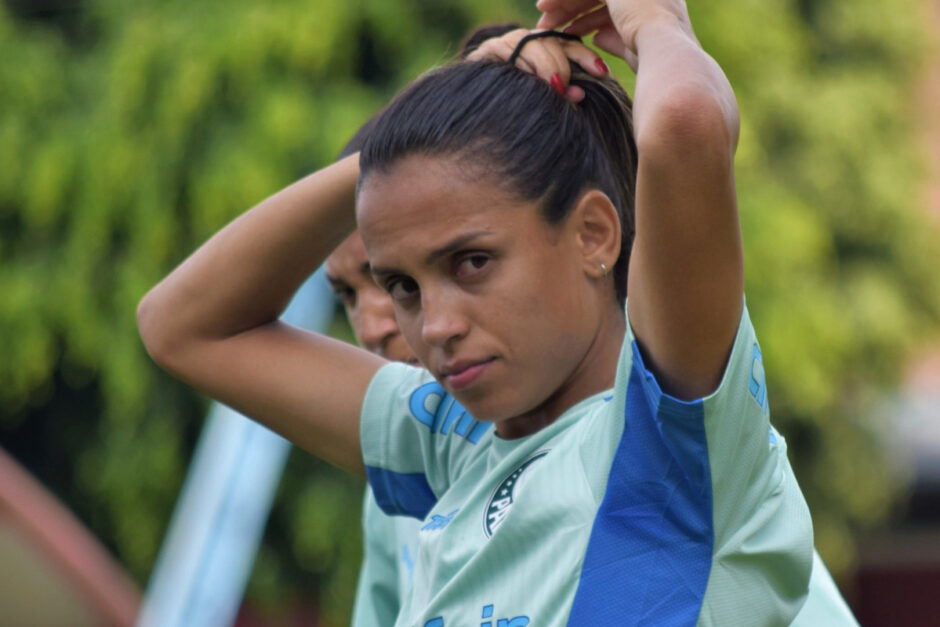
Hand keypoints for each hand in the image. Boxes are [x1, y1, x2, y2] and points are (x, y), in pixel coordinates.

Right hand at [466, 28, 608, 101]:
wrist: (474, 111)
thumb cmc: (516, 108)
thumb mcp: (546, 99)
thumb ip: (563, 94)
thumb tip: (580, 95)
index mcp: (546, 50)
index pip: (571, 46)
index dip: (587, 58)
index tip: (602, 73)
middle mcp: (529, 41)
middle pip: (554, 42)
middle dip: (564, 65)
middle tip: (566, 88)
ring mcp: (509, 42)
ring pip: (534, 44)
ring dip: (546, 66)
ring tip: (554, 86)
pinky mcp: (490, 49)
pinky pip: (510, 51)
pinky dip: (522, 64)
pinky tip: (529, 79)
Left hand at [535, 0, 695, 71]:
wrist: (666, 54)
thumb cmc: (655, 63)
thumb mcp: (631, 48)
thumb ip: (615, 38)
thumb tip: (597, 37)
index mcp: (657, 0)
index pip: (612, 3)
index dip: (587, 14)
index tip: (568, 29)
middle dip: (571, 8)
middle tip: (548, 24)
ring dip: (563, 4)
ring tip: (544, 23)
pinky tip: (546, 10)